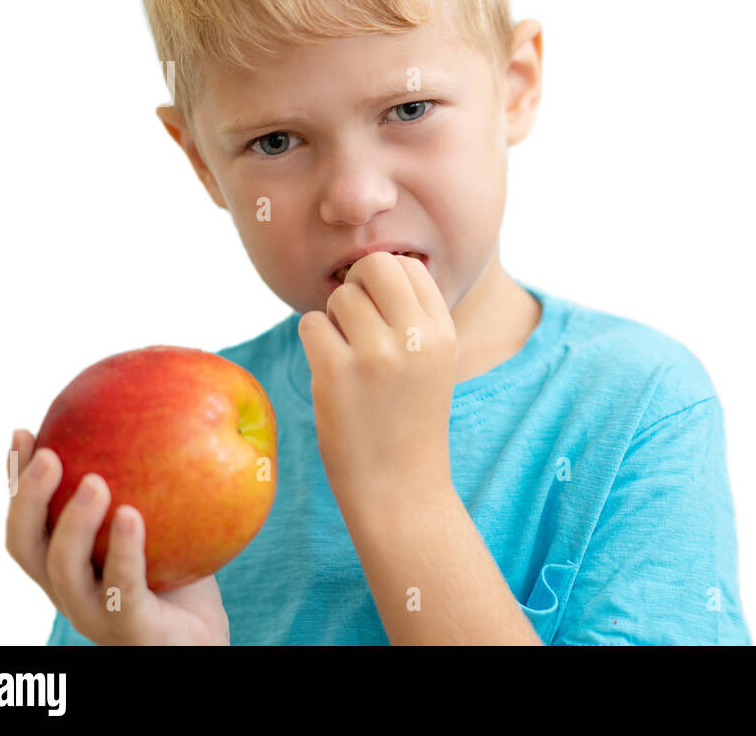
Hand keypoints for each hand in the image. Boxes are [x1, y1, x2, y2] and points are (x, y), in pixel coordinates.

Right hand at [6, 429, 229, 644]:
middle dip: (29, 498)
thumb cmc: (183, 575)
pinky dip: (123, 551)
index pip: (28, 521)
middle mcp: (69, 590)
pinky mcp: (130, 629)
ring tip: (93, 481)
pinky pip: (121, 590)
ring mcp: (95, 614)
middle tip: (49, 453)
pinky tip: (132, 515)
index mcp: (66, 564)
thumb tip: (172, 411)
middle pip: (26, 546)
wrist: (204, 640)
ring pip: (64, 571)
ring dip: (73, 523)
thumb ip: (155, 479)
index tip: (25, 431)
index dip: (17, 482)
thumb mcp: (166, 521)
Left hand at [298, 251, 457, 511]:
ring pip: (340, 296)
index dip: (385, 283)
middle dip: (357, 284)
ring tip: (346, 354)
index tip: (379, 314)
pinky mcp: (337, 372)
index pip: (410, 268)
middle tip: (353, 318)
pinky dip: (314, 340)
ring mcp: (377, 354)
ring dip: (333, 318)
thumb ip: (414, 317)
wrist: (400, 490)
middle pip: (375, 265)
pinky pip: (311, 323)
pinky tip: (329, 368)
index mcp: (444, 332)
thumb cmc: (409, 423)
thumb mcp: (434, 364)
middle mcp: (416, 337)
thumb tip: (370, 268)